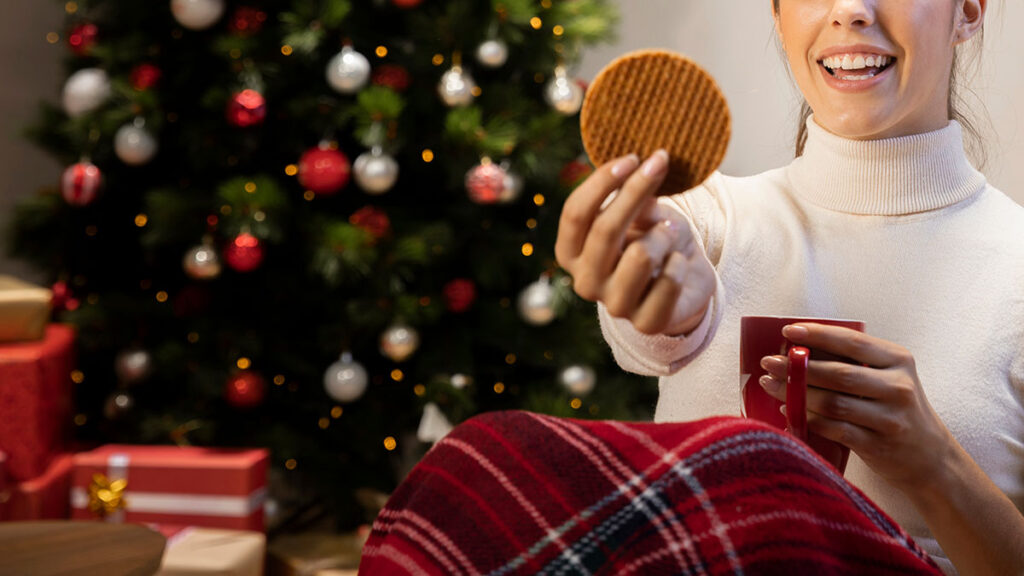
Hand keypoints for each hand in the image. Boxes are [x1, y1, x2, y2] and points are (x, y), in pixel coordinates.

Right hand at [554, 151, 714, 334]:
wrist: (683, 281)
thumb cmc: (654, 240)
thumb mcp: (640, 214)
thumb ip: (632, 199)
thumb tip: (638, 172)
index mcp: (570, 253)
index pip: (575, 214)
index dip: (602, 182)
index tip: (632, 157)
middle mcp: (585, 281)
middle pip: (604, 229)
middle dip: (635, 191)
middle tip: (660, 163)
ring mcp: (614, 306)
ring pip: (640, 255)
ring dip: (663, 236)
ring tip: (671, 234)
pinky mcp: (646, 323)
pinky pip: (667, 281)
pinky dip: (679, 264)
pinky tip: (679, 263)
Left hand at [758, 323, 957, 492]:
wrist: (929, 457)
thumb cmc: (896, 409)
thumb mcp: (887, 377)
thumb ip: (853, 362)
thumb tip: (798, 350)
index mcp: (898, 360)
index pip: (852, 342)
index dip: (818, 335)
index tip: (788, 331)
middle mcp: (898, 387)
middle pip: (838, 374)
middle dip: (798, 367)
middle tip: (769, 362)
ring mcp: (889, 419)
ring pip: (832, 403)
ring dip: (796, 393)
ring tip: (771, 385)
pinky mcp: (878, 445)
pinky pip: (834, 429)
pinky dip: (808, 419)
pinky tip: (789, 411)